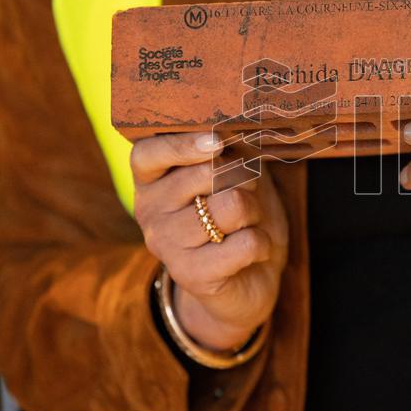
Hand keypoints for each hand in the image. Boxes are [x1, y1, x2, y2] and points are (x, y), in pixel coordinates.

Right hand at [131, 132, 287, 350]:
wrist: (247, 279)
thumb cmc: (240, 216)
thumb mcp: (237, 174)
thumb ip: (229, 151)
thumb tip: (232, 132)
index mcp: (151, 181)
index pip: (147, 154)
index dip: (182, 145)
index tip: (217, 142)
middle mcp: (149, 211)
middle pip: (207, 174)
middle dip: (244, 179)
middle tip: (247, 194)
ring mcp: (166, 245)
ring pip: (232, 206)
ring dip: (255, 212)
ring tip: (247, 224)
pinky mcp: (190, 275)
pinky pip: (245, 243)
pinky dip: (262, 244)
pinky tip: (253, 251)